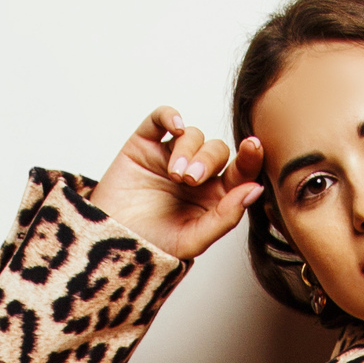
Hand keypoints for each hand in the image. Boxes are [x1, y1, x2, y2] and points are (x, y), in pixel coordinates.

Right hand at [91, 108, 263, 264]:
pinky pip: (161, 118)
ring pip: (193, 135)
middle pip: (217, 150)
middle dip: (207, 161)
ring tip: (174, 174)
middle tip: (190, 180)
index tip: (253, 147)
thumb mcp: (193, 240)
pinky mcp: (145, 144)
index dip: (250, 158)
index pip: (240, 172)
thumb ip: (225, 217)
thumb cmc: (151, 246)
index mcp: (214, 197)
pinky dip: (170, 116)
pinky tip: (175, 127)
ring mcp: (170, 156)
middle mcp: (196, 174)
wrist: (109, 244)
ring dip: (188, 150)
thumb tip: (254, 189)